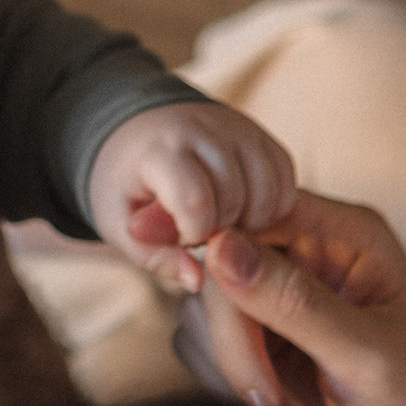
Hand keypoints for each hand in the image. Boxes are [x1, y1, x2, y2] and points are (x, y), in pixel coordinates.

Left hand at [86, 102, 295, 291]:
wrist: (135, 133)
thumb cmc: (126, 186)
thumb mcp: (120, 226)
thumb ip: (155, 257)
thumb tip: (197, 279)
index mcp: (159, 150)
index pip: (195, 201)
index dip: (194, 233)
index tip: (181, 236)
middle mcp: (201, 129)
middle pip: (235, 197)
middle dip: (221, 230)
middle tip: (198, 231)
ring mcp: (236, 126)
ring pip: (269, 187)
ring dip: (252, 220)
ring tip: (221, 223)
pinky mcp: (259, 132)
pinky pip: (285, 175)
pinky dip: (272, 204)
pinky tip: (243, 211)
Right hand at [198, 192, 405, 405]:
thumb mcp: (367, 355)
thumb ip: (295, 301)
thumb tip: (222, 248)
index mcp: (345, 237)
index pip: (255, 213)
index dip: (224, 253)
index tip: (224, 312)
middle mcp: (307, 259)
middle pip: (220, 270)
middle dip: (239, 344)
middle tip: (274, 403)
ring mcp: (279, 301)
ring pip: (206, 315)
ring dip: (238, 372)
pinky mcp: (260, 342)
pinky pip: (206, 349)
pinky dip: (234, 388)